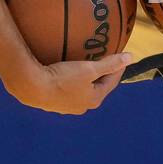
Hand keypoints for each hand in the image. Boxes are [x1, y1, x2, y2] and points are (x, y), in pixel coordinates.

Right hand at [2, 53, 132, 113]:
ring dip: (86, 79)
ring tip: (86, 67)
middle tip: (106, 61)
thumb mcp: (88, 69)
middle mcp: (82, 106)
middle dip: (102, 75)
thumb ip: (109, 63)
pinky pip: (68, 89)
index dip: (117, 69)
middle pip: (97, 87)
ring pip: (82, 90)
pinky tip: (65, 72)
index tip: (121, 58)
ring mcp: (67, 106)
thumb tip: (130, 57)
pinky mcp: (53, 102)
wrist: (32, 87)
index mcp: (94, 99)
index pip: (111, 82)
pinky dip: (72, 81)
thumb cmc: (63, 78)